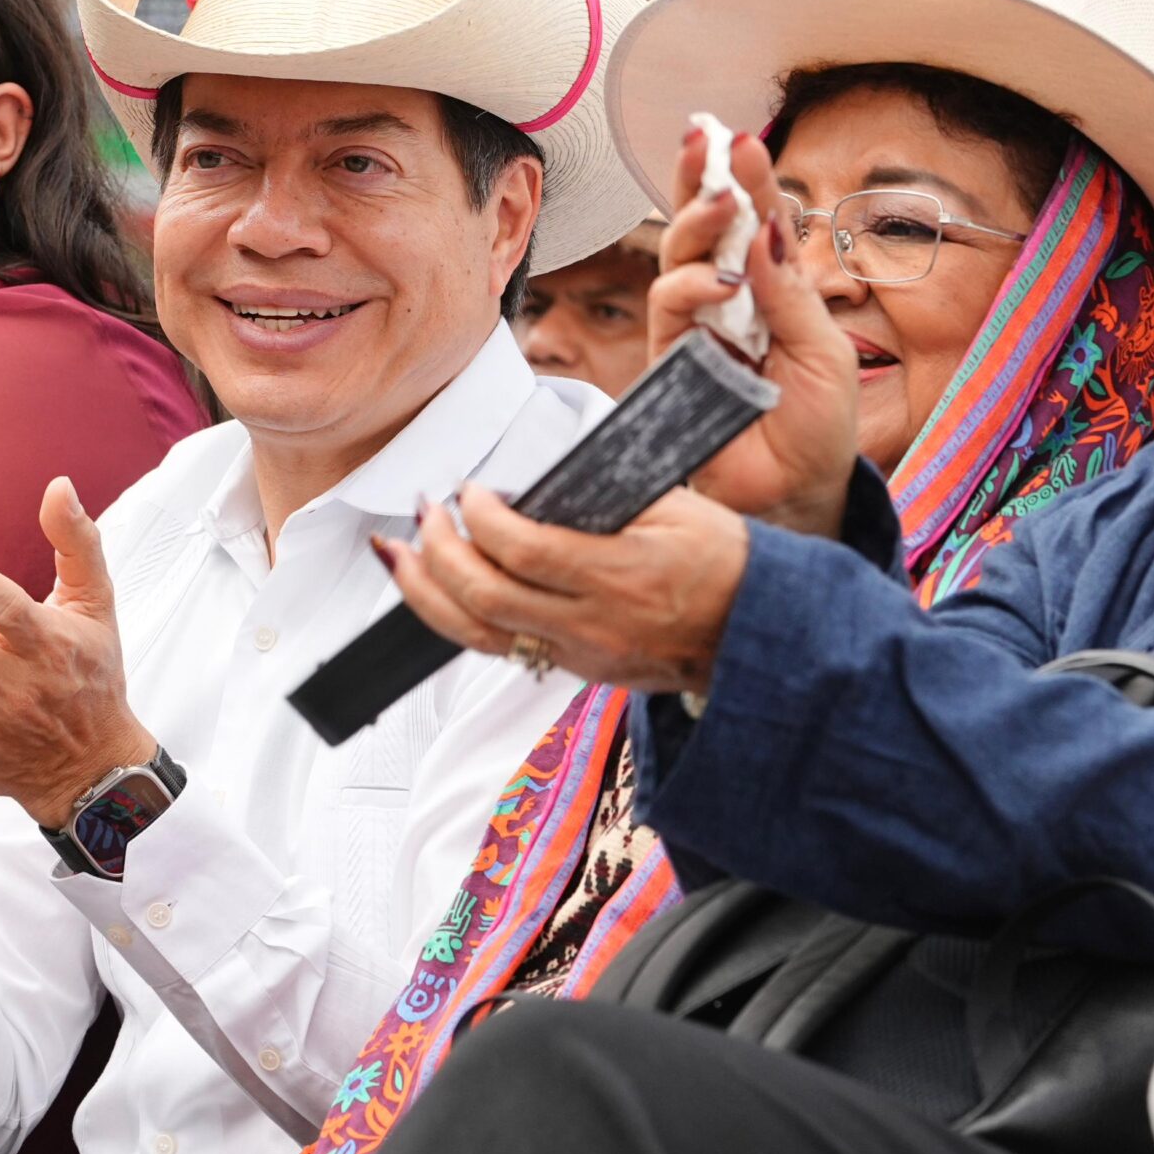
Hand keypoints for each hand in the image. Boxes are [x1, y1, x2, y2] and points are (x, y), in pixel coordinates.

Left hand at [375, 484, 750, 692]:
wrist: (755, 633)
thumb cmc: (720, 558)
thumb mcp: (673, 507)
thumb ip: (602, 497)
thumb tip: (533, 484)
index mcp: (621, 572)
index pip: (525, 549)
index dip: (482, 519)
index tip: (469, 491)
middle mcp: (592, 622)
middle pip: (487, 596)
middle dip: (440, 551)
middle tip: (425, 511)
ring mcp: (580, 653)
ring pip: (479, 634)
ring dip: (426, 592)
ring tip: (399, 554)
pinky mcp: (575, 670)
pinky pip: (500, 648)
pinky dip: (455, 618)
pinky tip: (430, 591)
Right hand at [652, 129, 861, 534]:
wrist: (797, 493)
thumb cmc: (816, 426)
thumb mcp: (824, 351)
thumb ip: (789, 292)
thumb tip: (760, 229)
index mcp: (772, 290)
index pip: (754, 223)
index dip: (744, 179)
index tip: (737, 138)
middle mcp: (729, 302)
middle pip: (701, 229)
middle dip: (699, 182)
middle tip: (708, 147)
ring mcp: (697, 331)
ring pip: (676, 259)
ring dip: (695, 226)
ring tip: (722, 207)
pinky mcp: (672, 363)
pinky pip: (668, 311)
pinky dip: (688, 286)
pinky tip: (718, 281)